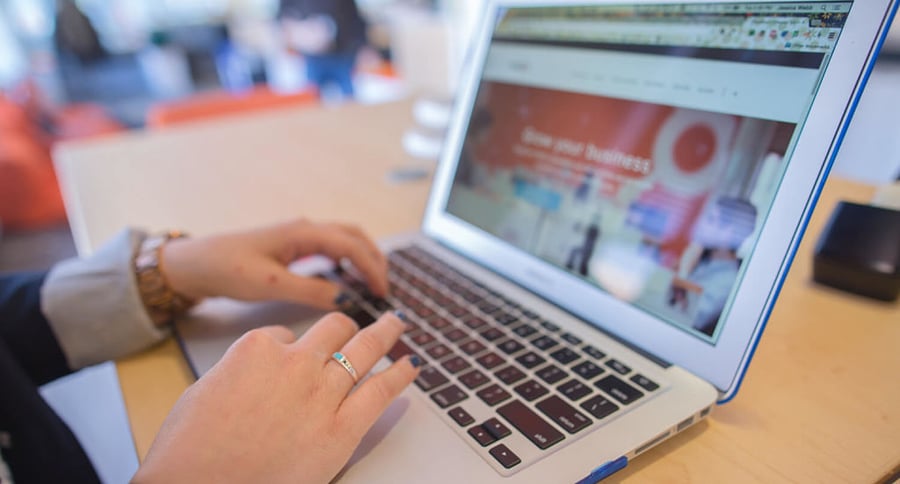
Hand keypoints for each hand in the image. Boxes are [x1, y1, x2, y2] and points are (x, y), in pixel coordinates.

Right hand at [132, 311, 420, 482]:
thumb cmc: (189, 451)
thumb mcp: (204, 391)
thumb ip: (239, 371)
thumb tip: (256, 370)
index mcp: (256, 349)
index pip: (286, 335)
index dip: (293, 348)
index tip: (298, 357)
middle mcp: (293, 364)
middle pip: (334, 329)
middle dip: (350, 326)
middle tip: (369, 322)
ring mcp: (320, 394)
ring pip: (363, 350)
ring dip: (385, 334)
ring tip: (397, 325)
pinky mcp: (340, 430)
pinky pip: (380, 391)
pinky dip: (400, 376)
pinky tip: (411, 366)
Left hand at [161, 219, 387, 308]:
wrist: (194, 264)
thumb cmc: (227, 269)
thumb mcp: (270, 285)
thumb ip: (310, 291)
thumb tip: (346, 299)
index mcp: (302, 232)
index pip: (351, 245)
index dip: (372, 268)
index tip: (382, 292)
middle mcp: (304, 229)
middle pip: (354, 236)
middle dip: (374, 259)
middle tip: (385, 288)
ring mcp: (298, 235)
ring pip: (344, 239)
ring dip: (362, 257)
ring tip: (373, 283)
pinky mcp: (291, 246)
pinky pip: (329, 247)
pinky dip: (346, 260)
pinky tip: (347, 278)